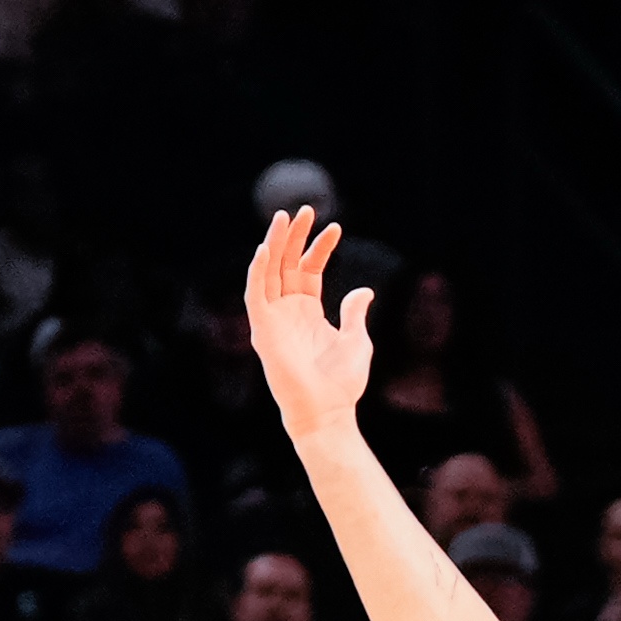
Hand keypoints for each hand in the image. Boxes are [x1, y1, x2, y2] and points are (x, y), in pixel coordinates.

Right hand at [246, 208, 377, 437]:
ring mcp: (274, 318)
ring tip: (284, 217)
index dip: (320, 247)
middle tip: (305, 209)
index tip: (335, 226)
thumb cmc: (342, 383)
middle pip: (287, 263)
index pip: (310, 268)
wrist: (327, 411)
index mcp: (309, 311)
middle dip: (295, 236)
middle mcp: (288, 310)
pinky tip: (265, 248)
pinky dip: (258, 271)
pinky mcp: (263, 329)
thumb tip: (364, 289)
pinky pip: (256, 294)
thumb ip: (355, 312)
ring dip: (275, 244)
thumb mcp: (357, 340)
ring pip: (269, 271)